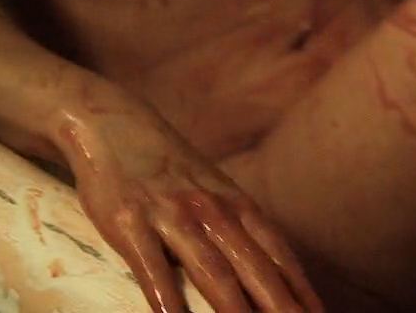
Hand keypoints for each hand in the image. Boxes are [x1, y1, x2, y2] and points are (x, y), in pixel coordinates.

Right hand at [58, 101, 324, 312]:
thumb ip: (237, 228)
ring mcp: (174, 216)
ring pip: (213, 271)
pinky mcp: (131, 222)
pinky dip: (165, 297)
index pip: (279, 255)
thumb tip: (265, 269)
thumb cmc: (168, 167)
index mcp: (237, 206)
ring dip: (236, 309)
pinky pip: (151, 266)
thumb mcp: (213, 191)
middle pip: (256, 268)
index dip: (301, 289)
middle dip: (282, 305)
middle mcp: (214, 211)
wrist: (113, 122)